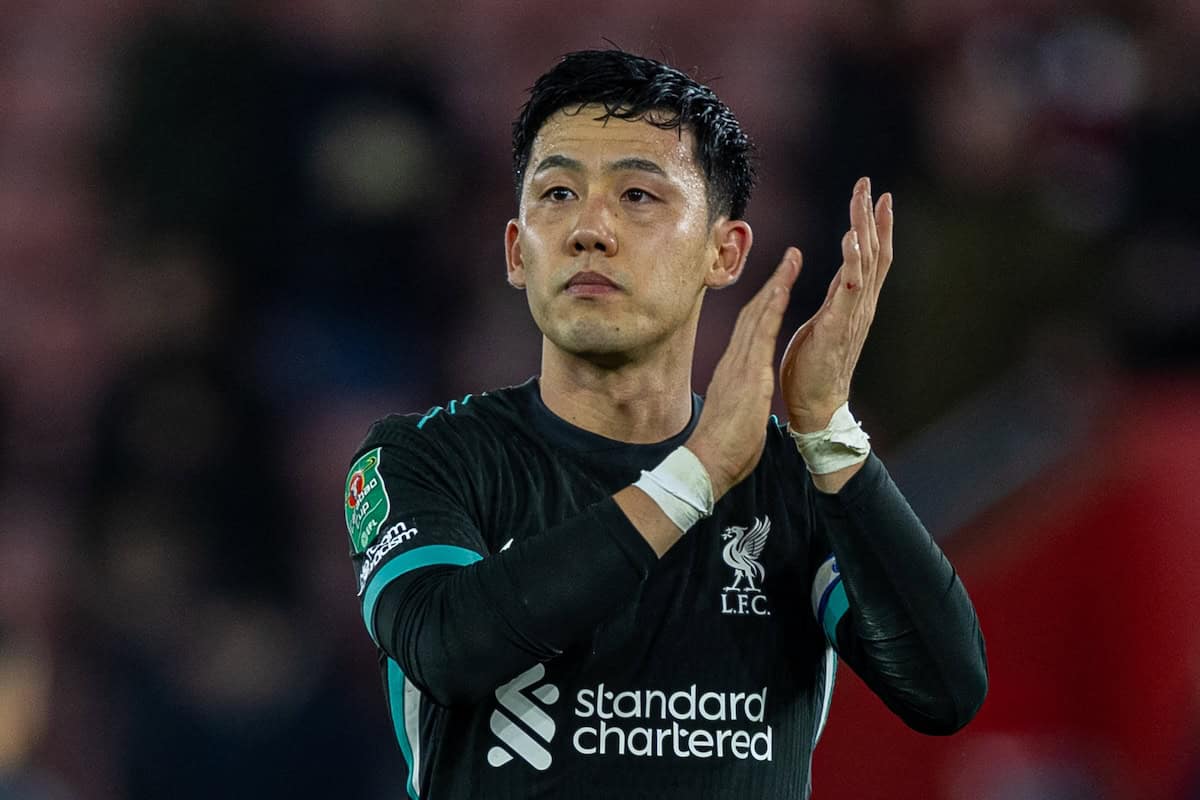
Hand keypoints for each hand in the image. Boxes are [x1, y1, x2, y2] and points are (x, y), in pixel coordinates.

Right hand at [686, 250, 800, 500]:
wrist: (709, 463)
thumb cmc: (724, 447)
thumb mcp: (736, 414)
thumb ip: (741, 398)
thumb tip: (743, 398)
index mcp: (734, 371)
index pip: (750, 329)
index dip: (765, 303)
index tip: (779, 283)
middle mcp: (735, 361)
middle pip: (753, 313)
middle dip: (773, 283)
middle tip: (790, 257)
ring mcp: (740, 365)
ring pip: (758, 315)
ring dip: (776, 285)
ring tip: (792, 261)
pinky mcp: (748, 375)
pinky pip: (762, 335)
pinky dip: (772, 309)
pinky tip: (782, 289)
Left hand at [780, 177, 892, 431]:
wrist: (815, 405)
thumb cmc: (814, 367)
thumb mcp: (825, 322)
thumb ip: (836, 299)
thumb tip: (842, 276)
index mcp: (853, 302)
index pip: (869, 256)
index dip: (874, 226)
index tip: (876, 196)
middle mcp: (860, 304)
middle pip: (874, 252)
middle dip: (872, 217)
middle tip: (871, 185)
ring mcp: (854, 315)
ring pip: (866, 264)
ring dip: (865, 229)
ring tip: (864, 200)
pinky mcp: (839, 326)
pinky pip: (849, 289)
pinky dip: (852, 262)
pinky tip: (850, 240)